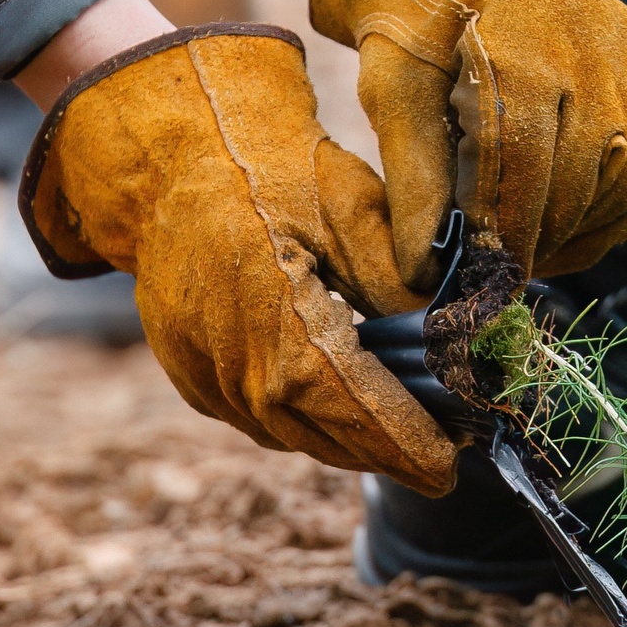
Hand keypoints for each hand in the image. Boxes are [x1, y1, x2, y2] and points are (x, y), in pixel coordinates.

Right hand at [18, 24, 459, 494]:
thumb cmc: (272, 170)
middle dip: (386, 453)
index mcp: (278, 326)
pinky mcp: (190, 375)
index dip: (406, 444)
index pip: (355, 410)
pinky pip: (255, 419)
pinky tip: (338, 412)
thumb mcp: (353, 207)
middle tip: (439, 458)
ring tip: (399, 440)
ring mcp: (204, 376)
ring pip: (289, 435)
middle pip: (325, 437)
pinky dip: (302, 423)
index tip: (449, 467)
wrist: (176, 159)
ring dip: (345, 443)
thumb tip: (451, 336)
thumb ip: (403, 279)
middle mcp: (234, 368)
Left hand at [310, 0, 626, 289]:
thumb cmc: (428, 37)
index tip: (474, 281)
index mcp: (523, 29)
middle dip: (532, 238)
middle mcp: (602, 42)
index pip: (521, 151)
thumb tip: (420, 274)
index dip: (499, 228)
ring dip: (575, 234)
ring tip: (526, 245)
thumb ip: (412, 178)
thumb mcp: (394, 90)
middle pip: (577, 175)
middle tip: (493, 273)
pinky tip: (569, 225)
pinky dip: (614, 221)